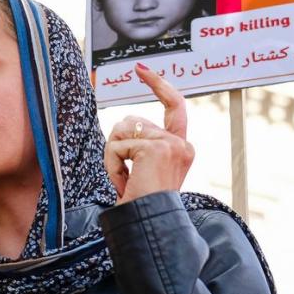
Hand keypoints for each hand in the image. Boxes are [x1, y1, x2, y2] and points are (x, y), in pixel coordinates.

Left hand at [104, 63, 194, 204]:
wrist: (148, 223)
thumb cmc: (144, 204)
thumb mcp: (146, 170)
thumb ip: (142, 146)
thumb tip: (125, 123)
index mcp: (181, 147)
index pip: (174, 105)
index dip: (158, 84)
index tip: (141, 70)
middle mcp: (181, 143)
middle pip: (132, 120)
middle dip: (118, 145)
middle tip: (126, 176)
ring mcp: (170, 144)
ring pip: (121, 131)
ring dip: (114, 156)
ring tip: (125, 181)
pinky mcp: (155, 147)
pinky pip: (117, 146)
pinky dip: (112, 165)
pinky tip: (124, 182)